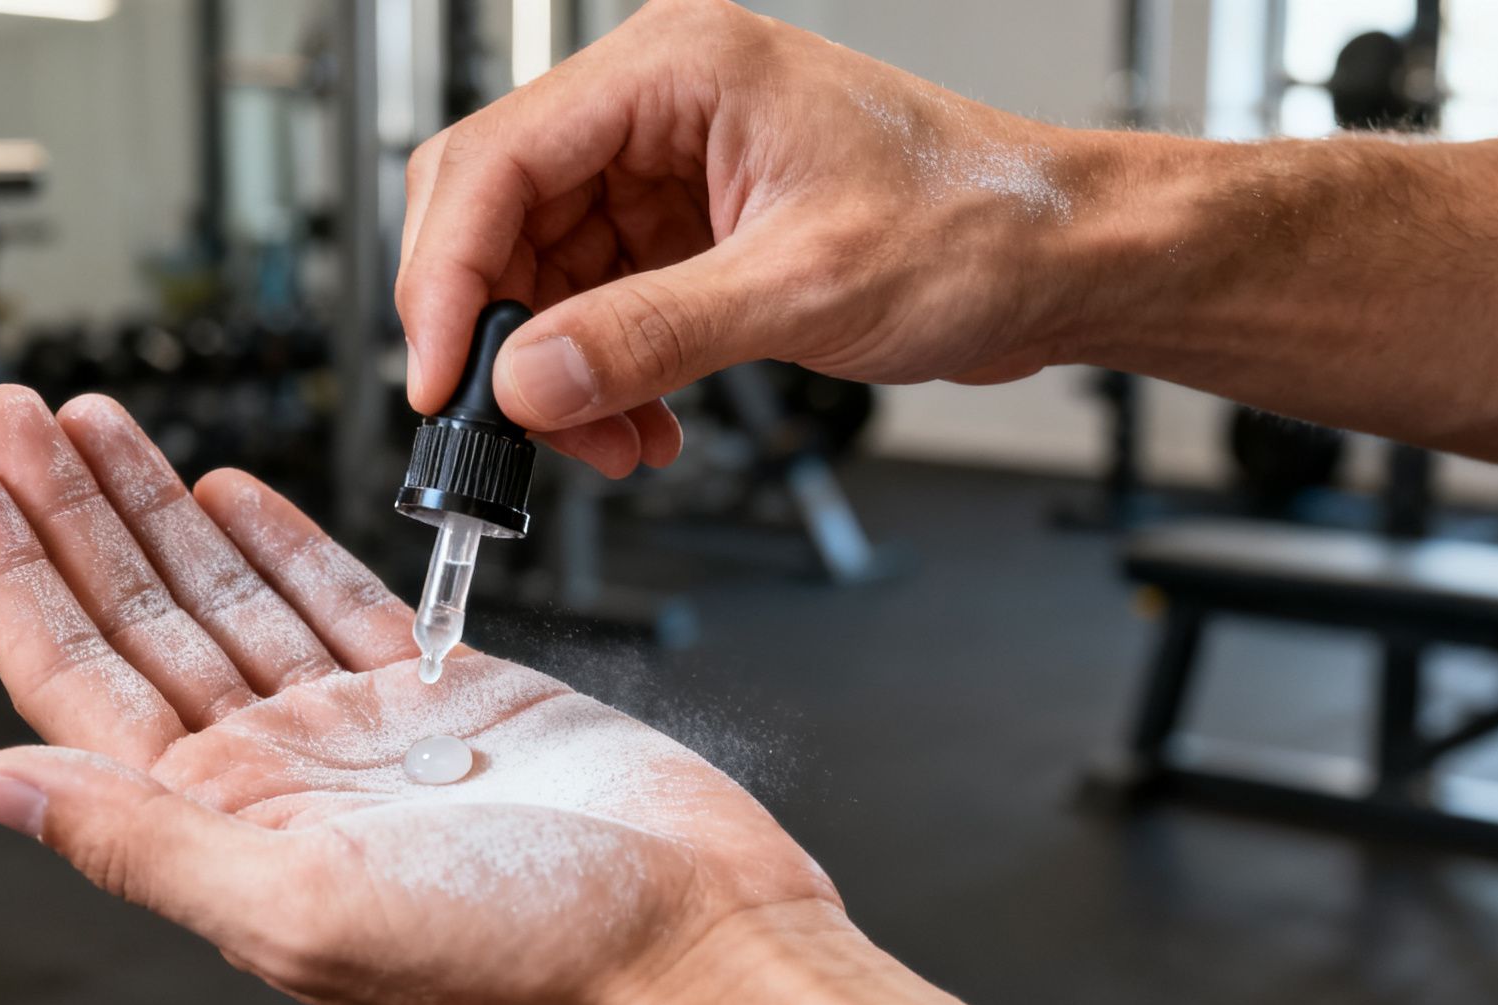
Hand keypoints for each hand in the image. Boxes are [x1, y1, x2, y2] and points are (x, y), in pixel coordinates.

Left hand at [0, 385, 837, 1004]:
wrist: (692, 941)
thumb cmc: (528, 957)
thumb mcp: (302, 907)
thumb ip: (141, 841)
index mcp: (230, 824)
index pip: (79, 680)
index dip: (11, 576)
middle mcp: (280, 773)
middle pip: (142, 615)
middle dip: (71, 510)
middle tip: (9, 413)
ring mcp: (360, 729)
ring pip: (230, 593)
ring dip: (159, 505)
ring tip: (95, 427)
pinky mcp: (446, 692)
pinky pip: (336, 598)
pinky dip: (283, 539)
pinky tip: (233, 493)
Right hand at [398, 0, 1097, 476]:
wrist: (1059, 259)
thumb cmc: (975, 224)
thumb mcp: (800, 288)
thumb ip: (648, 334)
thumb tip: (523, 380)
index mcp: (676, 68)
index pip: (497, 158)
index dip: (447, 277)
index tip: (438, 377)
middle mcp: (660, 105)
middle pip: (500, 210)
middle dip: (494, 330)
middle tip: (507, 425)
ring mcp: (670, 168)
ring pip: (542, 270)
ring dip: (553, 370)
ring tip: (605, 442)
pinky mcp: (690, 229)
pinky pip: (599, 301)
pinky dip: (601, 372)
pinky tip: (637, 426)